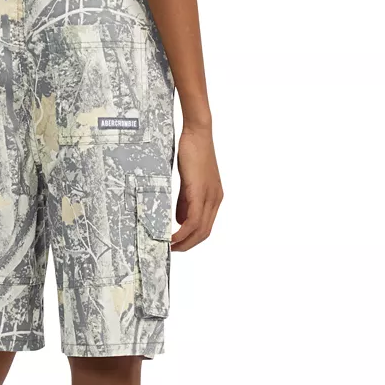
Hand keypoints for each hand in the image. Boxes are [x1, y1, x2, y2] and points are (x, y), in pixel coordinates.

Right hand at [172, 128, 223, 251]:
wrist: (197, 133)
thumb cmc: (191, 153)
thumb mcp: (188, 183)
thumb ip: (185, 202)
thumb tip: (179, 221)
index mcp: (214, 198)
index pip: (205, 227)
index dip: (191, 240)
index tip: (177, 245)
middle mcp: (215, 200)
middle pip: (204, 233)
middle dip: (187, 245)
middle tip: (171, 251)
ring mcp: (209, 197)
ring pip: (200, 230)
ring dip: (184, 242)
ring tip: (169, 246)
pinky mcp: (200, 192)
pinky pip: (193, 220)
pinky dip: (183, 232)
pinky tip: (172, 236)